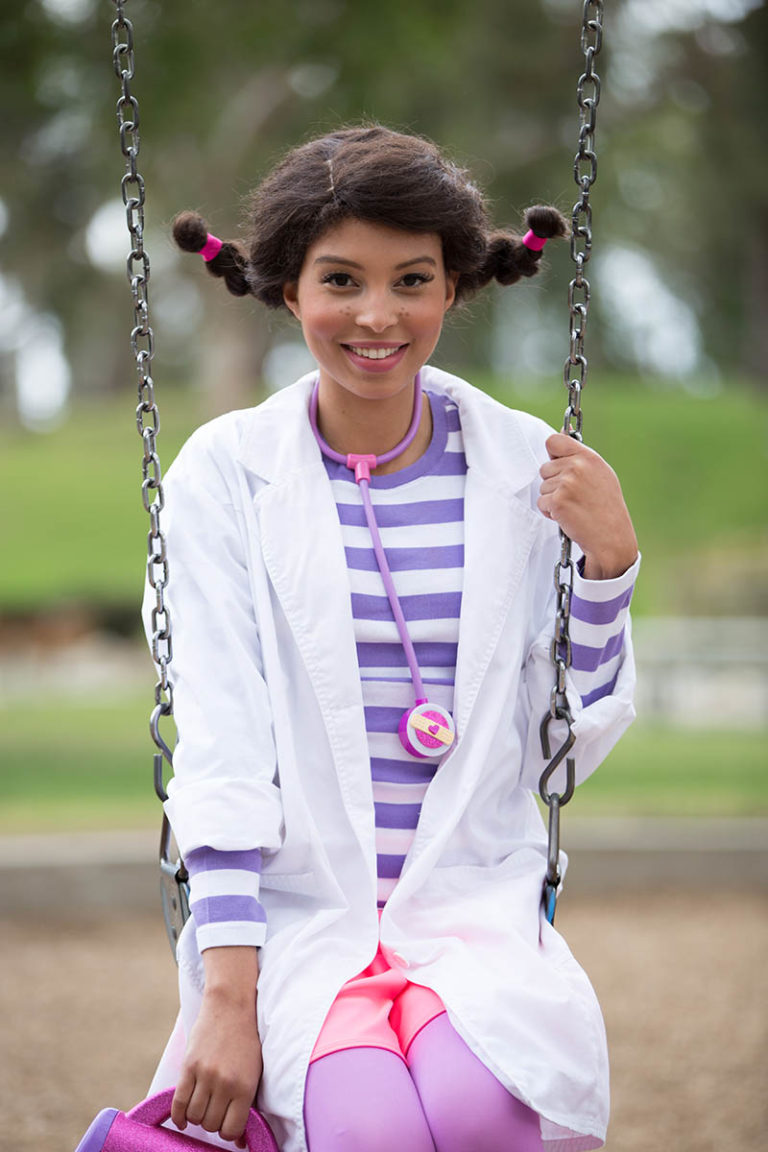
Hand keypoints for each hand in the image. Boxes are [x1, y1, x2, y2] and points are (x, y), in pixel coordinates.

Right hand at [172, 947, 261, 1147]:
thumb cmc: (246, 1041)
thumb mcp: (254, 1072)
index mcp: (245, 1087)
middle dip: (213, 1122)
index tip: (228, 1124)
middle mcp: (224, 1084)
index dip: (229, 1132)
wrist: (231, 1006)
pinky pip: (178, 1103)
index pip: (232, 1130)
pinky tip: (182, 1119)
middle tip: (216, 1110)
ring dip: (197, 1116)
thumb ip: (247, 1104)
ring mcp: (205, 1075)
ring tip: (203, 1106)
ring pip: (194, 1116)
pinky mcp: (188, 1067)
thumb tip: (240, 1141)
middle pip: (211, 1124)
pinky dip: (178, 1116)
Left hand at [538, 433, 637, 579]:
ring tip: (574, 506)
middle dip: (554, 483)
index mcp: (589, 457)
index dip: (553, 453)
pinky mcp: (557, 501)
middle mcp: (577, 467)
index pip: (554, 441)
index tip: (559, 464)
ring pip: (542, 487)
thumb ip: (580, 455)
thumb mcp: (601, 473)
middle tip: (574, 496)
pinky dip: (551, 512)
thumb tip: (565, 429)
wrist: (611, 537)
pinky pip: (541, 502)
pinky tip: (568, 516)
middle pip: (545, 468)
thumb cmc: (606, 506)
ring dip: (552, 499)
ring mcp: (566, 483)